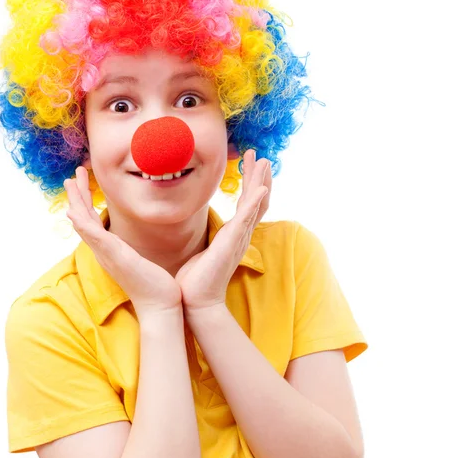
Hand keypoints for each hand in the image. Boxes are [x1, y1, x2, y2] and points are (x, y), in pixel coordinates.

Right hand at [64, 166, 182, 322]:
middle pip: (83, 219)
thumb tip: (140, 243)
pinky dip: (82, 223)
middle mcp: (103, 252)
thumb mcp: (142, 260)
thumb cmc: (156, 285)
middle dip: (78, 196)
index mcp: (110, 250)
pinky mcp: (114, 257)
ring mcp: (106, 254)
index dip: (86, 202)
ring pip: (84, 223)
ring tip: (71, 181)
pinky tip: (73, 210)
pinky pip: (93, 236)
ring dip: (76, 201)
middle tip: (72, 175)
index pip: (92, 222)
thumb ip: (136, 249)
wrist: (160, 306)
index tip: (84, 183)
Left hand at [175, 150, 271, 318]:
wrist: (194, 301)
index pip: (247, 205)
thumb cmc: (194, 280)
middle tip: (261, 156)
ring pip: (255, 204)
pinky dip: (256, 202)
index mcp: (232, 236)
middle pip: (256, 201)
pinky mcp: (232, 243)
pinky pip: (247, 219)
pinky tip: (262, 187)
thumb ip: (204, 242)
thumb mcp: (200, 253)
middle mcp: (239, 236)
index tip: (250, 165)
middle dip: (259, 177)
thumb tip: (194, 235)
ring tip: (264, 162)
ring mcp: (238, 238)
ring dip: (260, 182)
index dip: (251, 185)